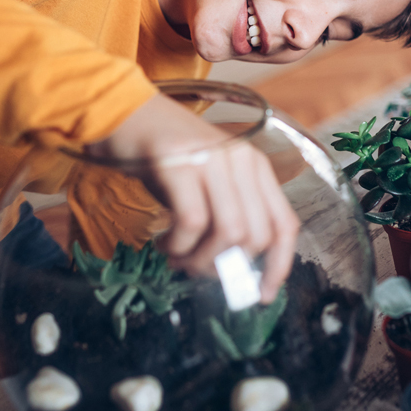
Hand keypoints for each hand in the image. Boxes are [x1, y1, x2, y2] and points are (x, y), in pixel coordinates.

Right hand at [85, 94, 298, 301]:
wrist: (125, 115)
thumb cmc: (167, 158)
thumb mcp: (208, 184)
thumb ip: (228, 217)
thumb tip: (235, 273)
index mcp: (255, 167)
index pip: (284, 224)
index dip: (278, 266)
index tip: (261, 295)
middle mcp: (241, 160)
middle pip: (256, 236)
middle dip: (226, 268)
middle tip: (196, 269)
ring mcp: (212, 159)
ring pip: (229, 233)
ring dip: (200, 260)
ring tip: (177, 256)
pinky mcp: (180, 163)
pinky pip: (192, 222)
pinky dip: (178, 245)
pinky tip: (163, 243)